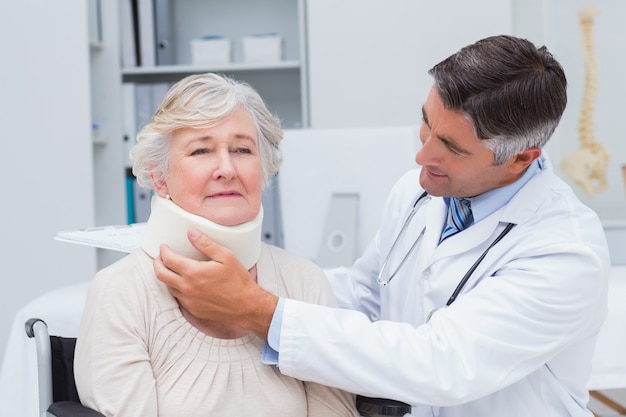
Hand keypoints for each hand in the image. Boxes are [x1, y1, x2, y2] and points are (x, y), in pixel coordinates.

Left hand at [153, 228, 277, 338]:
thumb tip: (191, 232)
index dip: (163, 251)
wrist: (246, 305)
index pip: (168, 259)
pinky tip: (183, 283)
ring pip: (167, 287)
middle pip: (160, 274)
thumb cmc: (238, 281)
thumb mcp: (225, 256)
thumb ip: (205, 244)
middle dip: (157, 263)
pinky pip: (178, 297)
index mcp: (193, 272)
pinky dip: (176, 288)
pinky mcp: (192, 309)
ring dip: (166, 276)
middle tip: (160, 257)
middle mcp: (187, 288)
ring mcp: (189, 300)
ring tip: (171, 269)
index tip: (164, 247)